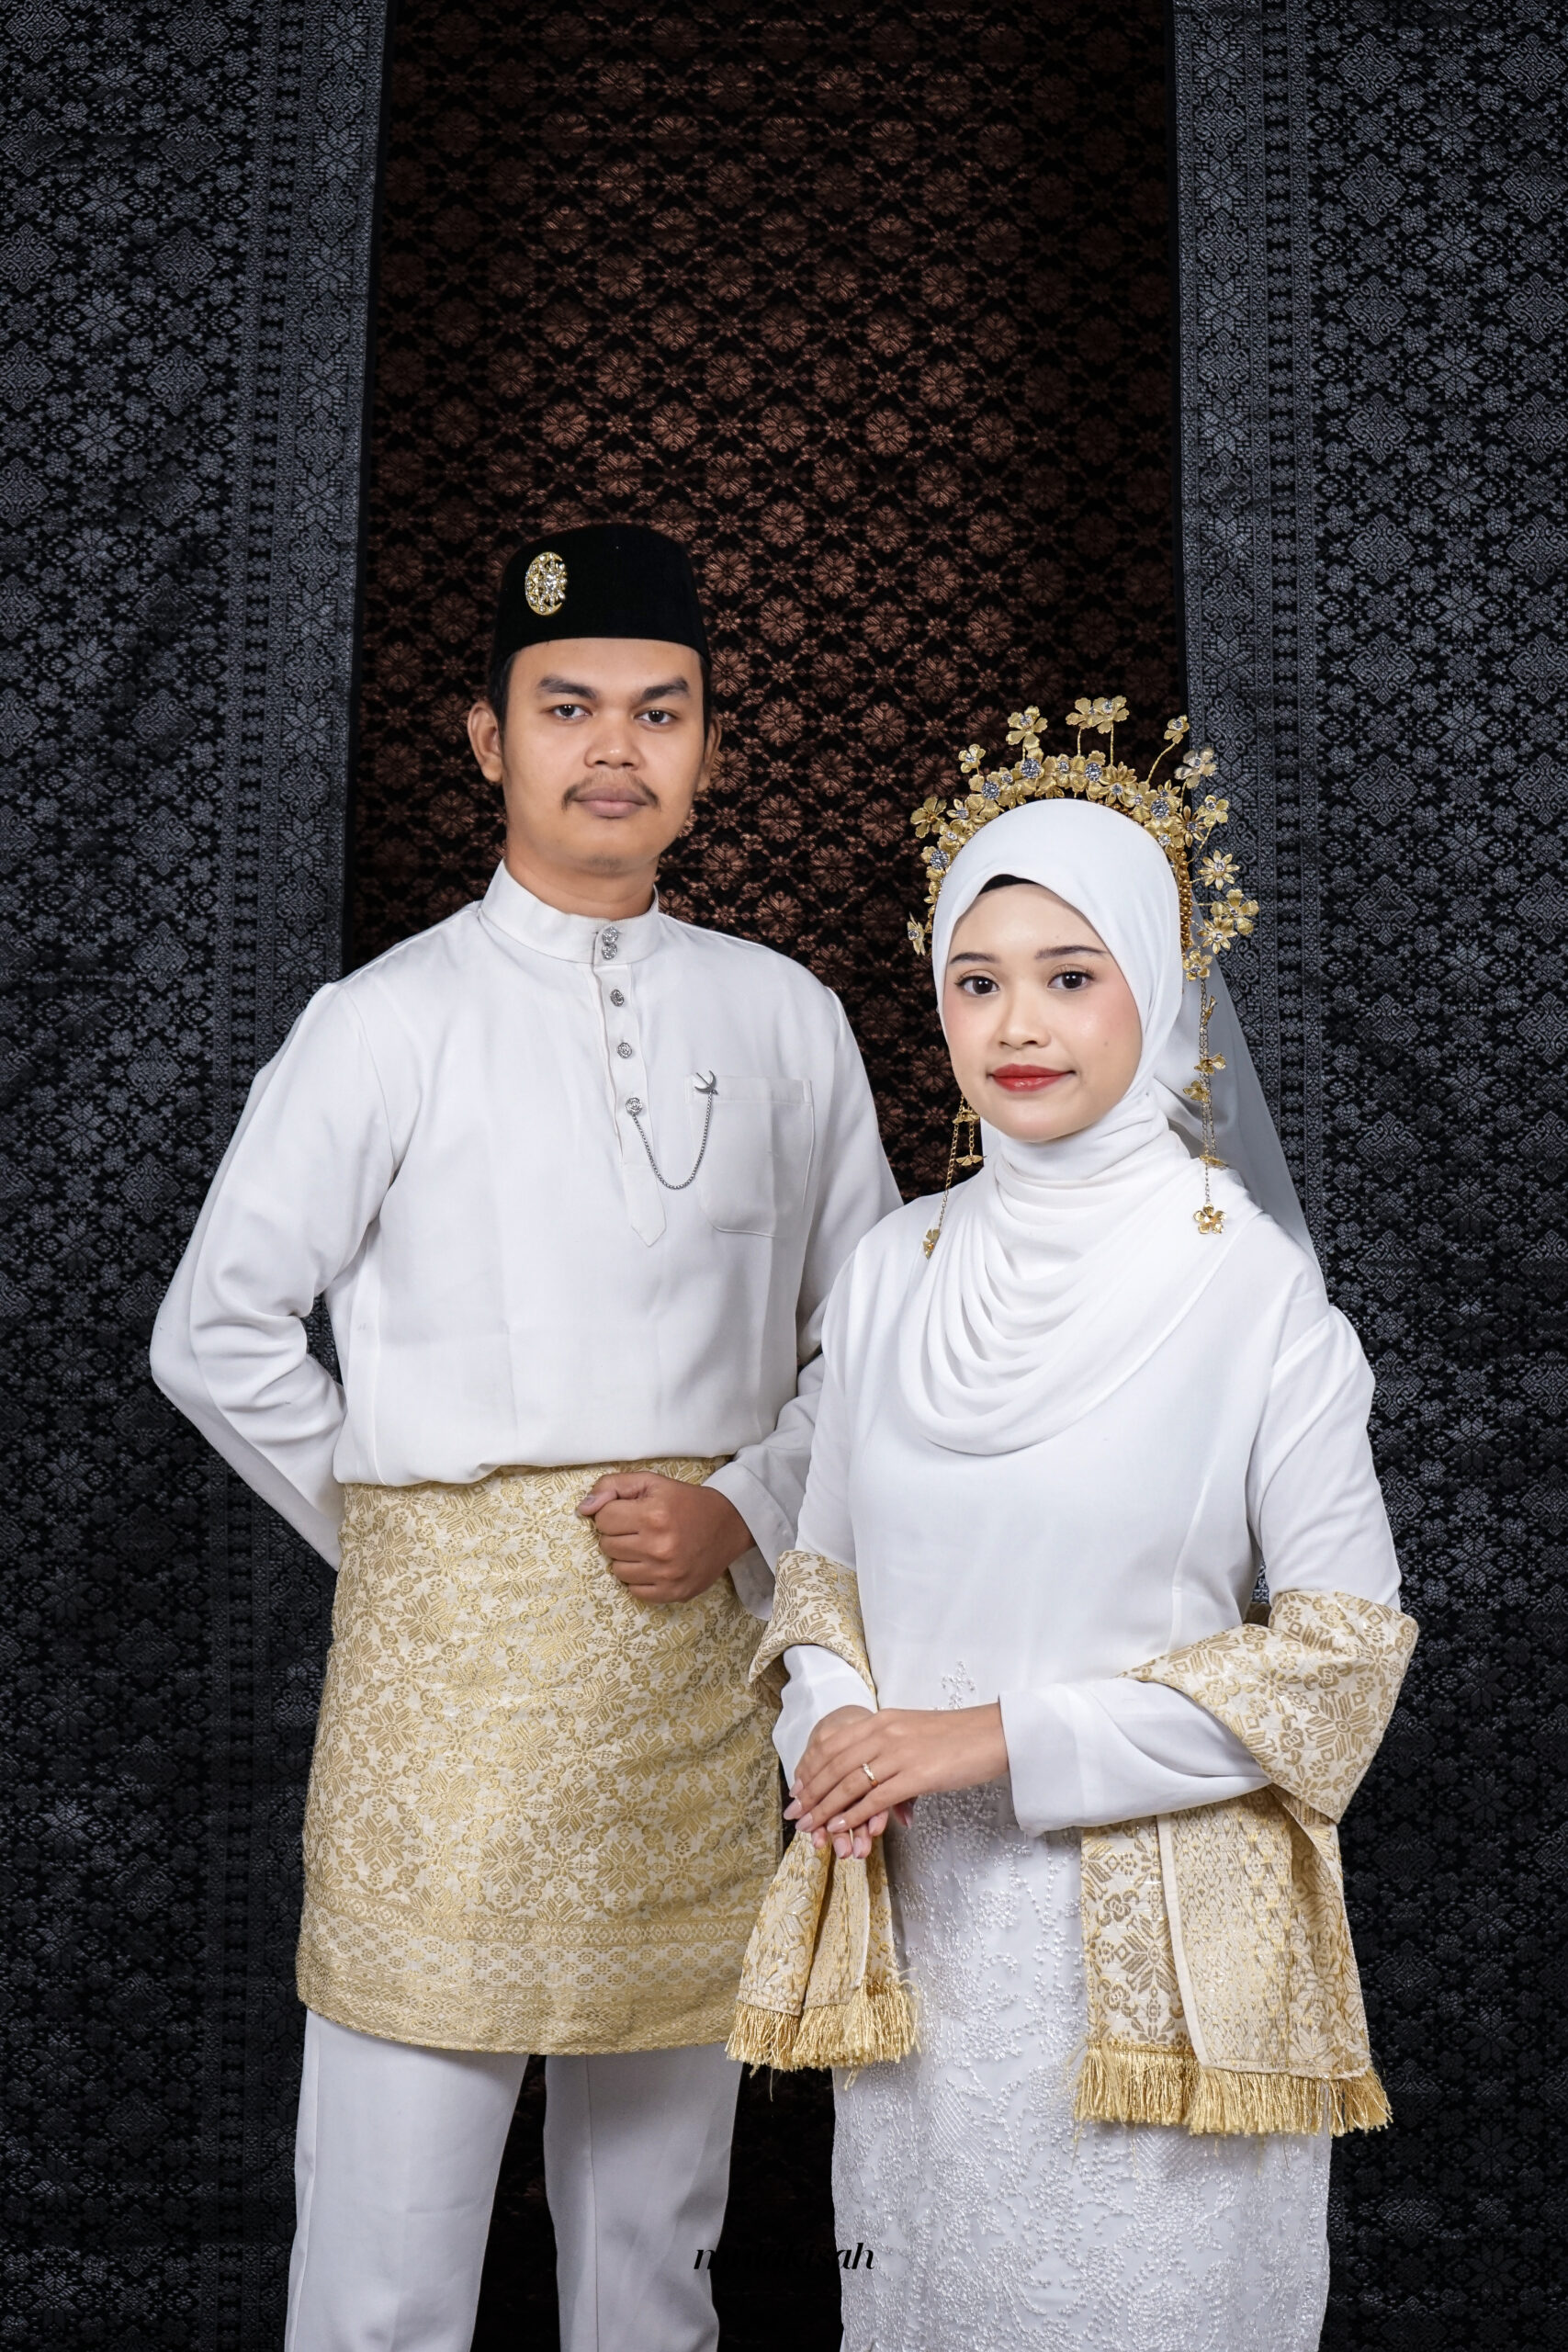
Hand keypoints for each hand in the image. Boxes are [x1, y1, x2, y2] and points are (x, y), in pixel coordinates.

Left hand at [577, 1472, 751, 1603]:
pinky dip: (639, 1577)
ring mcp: (666, 1574)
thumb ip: (613, 1486)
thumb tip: (583, 1509)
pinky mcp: (673, 1592)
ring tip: (646, 1546)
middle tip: (639, 1529)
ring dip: (626, 1558)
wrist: (728, 1525)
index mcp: (653, 1515)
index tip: (630, 1512)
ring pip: (617, 1570)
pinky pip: (634, 1590)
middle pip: (607, 1545)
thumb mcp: (651, 1482)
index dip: (612, 1513)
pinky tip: (654, 1564)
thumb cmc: (685, 1502)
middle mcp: (659, 1547)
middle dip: (618, 1535)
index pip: (603, 1519)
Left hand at [786, 1703, 1007, 1856]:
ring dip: (825, 1808)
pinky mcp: (916, 1776)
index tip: (797, 1788)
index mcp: (881, 1719)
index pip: (832, 1744)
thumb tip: (867, 1770)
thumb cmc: (957, 1737)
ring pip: (849, 1784)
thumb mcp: (912, 1731)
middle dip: (810, 1792)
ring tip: (809, 1826)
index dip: (810, 1768)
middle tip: (794, 1812)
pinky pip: (875, 1799)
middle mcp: (885, 1732)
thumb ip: (886, 1745)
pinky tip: (839, 1827)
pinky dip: (852, 1815)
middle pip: (834, 1765)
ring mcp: (899, 1754)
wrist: (993, 1734)